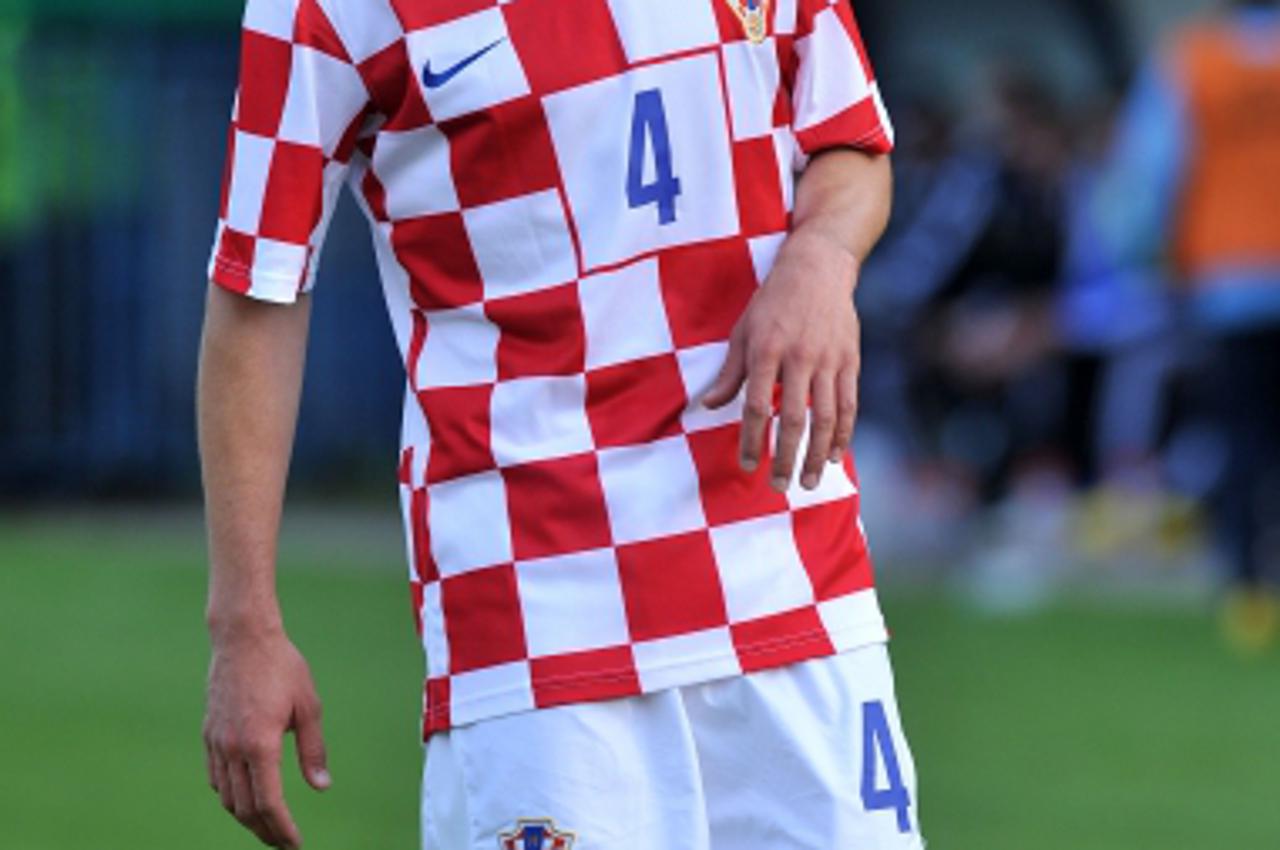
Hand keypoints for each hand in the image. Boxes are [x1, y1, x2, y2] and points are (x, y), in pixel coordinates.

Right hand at [203, 627, 329, 848]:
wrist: (243, 638)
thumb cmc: (282, 667)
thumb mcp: (309, 707)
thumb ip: (314, 750)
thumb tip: (321, 787)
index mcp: (260, 744)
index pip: (268, 803)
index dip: (281, 829)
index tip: (294, 844)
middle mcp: (233, 749)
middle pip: (245, 809)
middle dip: (265, 832)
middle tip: (284, 843)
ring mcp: (216, 743)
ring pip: (227, 797)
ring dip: (247, 818)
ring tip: (269, 826)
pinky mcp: (209, 734)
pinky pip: (217, 778)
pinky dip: (231, 796)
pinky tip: (247, 798)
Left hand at [703, 230, 860, 491]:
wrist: (818, 267)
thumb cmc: (772, 301)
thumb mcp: (743, 330)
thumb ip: (730, 373)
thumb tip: (708, 406)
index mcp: (766, 350)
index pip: (755, 405)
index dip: (751, 439)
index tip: (748, 466)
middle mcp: (799, 357)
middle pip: (793, 418)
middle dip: (786, 457)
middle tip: (779, 486)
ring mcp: (829, 359)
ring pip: (825, 417)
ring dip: (816, 454)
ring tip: (809, 481)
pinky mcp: (850, 359)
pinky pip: (848, 404)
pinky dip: (843, 433)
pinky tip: (834, 456)